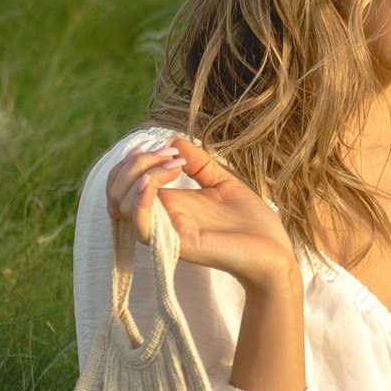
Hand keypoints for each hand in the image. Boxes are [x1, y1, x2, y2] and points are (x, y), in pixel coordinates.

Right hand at [106, 135, 294, 293]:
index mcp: (168, 205)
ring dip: (140, 174)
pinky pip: (141, 223)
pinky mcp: (175, 243)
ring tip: (174, 166)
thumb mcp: (222, 181)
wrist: (275, 252)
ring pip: (120, 203)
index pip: (125, 182)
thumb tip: (173, 138)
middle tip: (169, 155)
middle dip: (135, 162)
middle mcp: (161, 218)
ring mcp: (165, 232)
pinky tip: (157, 182)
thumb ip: (198, 162)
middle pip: (115, 190)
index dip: (136, 159)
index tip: (170, 149)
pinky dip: (141, 198)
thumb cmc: (252, 223)